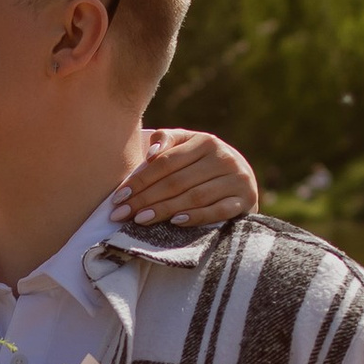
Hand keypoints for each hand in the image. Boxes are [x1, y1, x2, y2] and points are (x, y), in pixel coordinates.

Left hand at [114, 128, 258, 226]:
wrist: (243, 181)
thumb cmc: (203, 165)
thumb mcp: (187, 147)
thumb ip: (166, 141)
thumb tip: (149, 154)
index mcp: (205, 141)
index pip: (165, 162)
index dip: (139, 180)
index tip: (118, 197)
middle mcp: (223, 158)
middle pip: (176, 181)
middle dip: (145, 199)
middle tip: (121, 214)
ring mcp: (237, 179)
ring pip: (194, 197)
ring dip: (164, 210)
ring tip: (140, 220)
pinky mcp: (245, 200)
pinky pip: (217, 211)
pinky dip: (196, 217)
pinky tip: (176, 222)